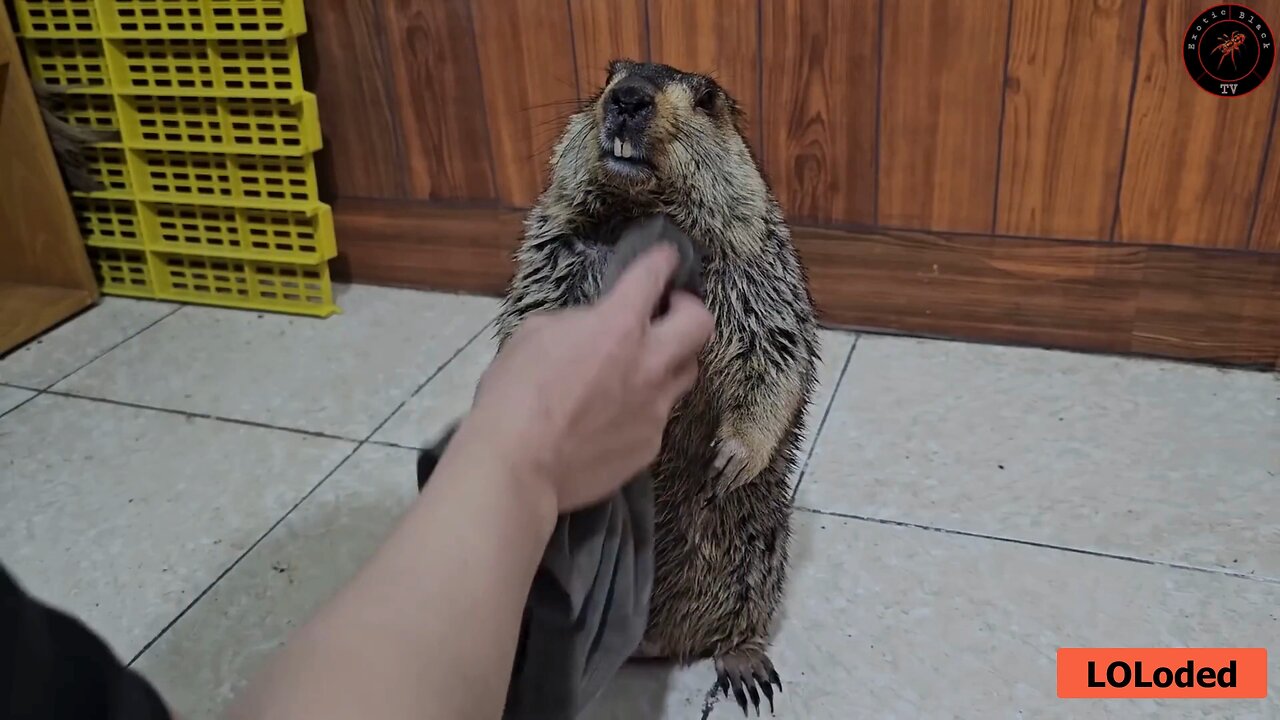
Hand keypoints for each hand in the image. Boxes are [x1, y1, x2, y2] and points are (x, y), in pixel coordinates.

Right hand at [455, 244, 713, 512]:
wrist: (518, 465)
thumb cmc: (514, 394)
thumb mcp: (534, 335)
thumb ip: (577, 323)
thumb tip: (592, 327)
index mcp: (618, 325)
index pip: (652, 278)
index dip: (662, 262)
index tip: (667, 258)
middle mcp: (649, 363)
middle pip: (700, 325)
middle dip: (690, 310)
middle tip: (669, 313)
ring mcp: (655, 408)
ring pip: (686, 374)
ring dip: (670, 362)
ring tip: (644, 367)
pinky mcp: (651, 445)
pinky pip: (659, 417)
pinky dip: (644, 409)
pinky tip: (615, 418)